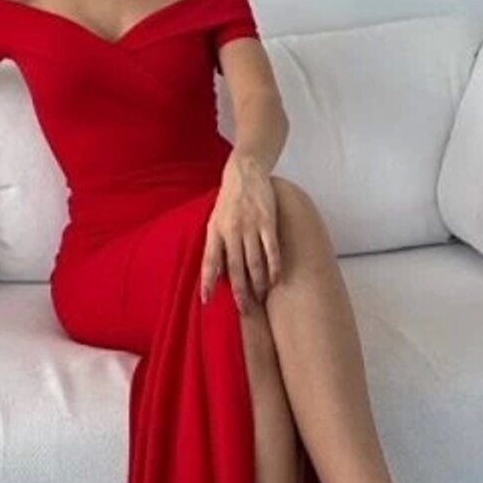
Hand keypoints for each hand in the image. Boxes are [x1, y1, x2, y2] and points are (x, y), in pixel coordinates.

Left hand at [200, 152, 280, 311]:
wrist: (244, 173)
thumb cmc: (228, 201)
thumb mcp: (214, 220)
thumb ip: (215, 245)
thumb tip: (215, 274)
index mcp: (215, 231)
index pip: (209, 261)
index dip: (207, 282)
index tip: (207, 301)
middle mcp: (231, 230)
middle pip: (235, 267)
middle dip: (239, 291)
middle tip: (244, 310)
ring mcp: (250, 226)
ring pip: (254, 262)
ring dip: (258, 283)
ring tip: (261, 298)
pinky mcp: (268, 222)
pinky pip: (271, 250)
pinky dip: (274, 267)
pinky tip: (275, 280)